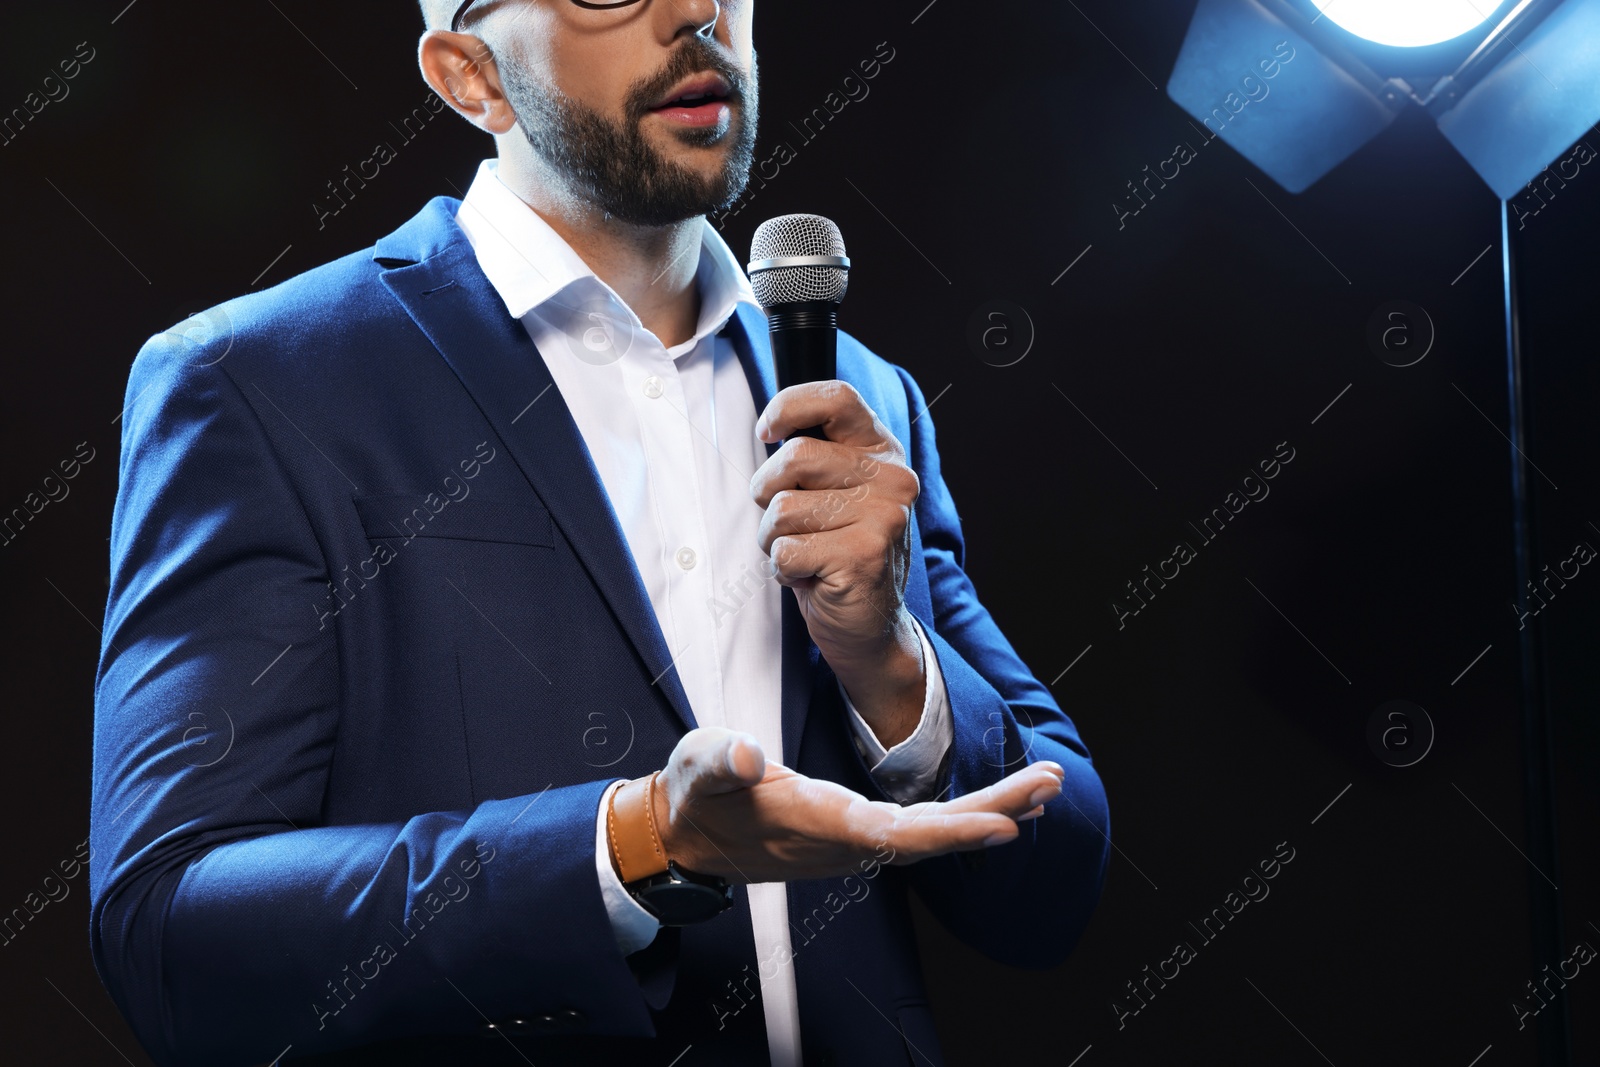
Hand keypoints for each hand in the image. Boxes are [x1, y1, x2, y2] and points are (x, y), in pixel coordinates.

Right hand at [649, 727, 1064, 883]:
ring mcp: (851, 843)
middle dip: (994, 812)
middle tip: (1048, 783)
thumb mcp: (697, 765)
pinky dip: (964, 819)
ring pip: (931, 834)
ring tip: (1041, 788)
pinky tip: (999, 809)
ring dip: (989, 812)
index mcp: (813, 822)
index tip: (1003, 823)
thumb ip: (722, 759)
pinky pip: (921, 832)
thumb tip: (748, 757)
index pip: (893, 833)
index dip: (952, 833)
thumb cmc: (694, 796)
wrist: (685, 836)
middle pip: (931, 835)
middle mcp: (842, 841)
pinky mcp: (854, 835)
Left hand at [751, 381, 924, 740]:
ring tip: (805, 553)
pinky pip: (785, 550)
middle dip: (768, 493)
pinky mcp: (864, 555)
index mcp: (882, 451)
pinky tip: (811, 576)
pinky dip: (783, 569)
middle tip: (787, 522)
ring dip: (775, 538)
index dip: (789, 406)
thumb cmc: (839, 553)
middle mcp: (892, 478)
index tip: (766, 431)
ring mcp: (884, 517)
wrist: (871, 626)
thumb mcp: (834, 493)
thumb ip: (815, 457)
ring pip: (783, 508)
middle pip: (794, 457)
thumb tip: (770, 428)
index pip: (837, 398)